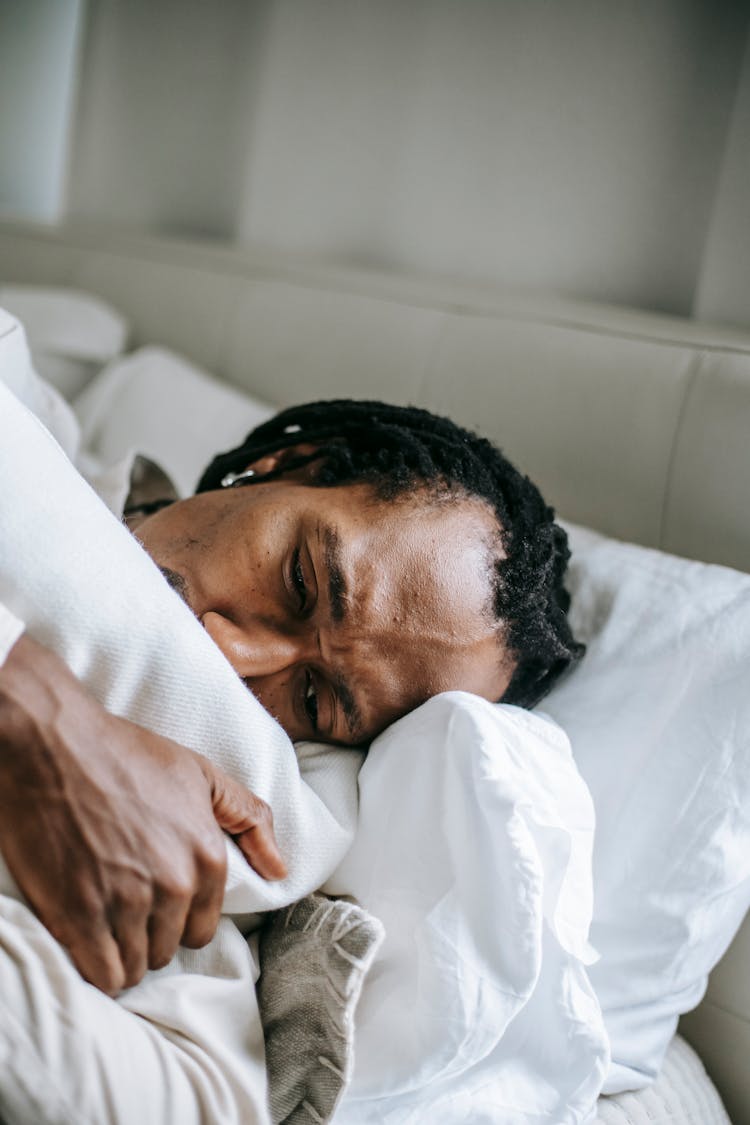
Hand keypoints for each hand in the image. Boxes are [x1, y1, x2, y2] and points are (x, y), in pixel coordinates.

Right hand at [0, 632, 285, 994]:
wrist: (53, 744)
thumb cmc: (126, 753)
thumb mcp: (201, 773)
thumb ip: (249, 817)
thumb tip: (280, 869)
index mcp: (206, 856)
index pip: (203, 927)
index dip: (178, 919)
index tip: (155, 903)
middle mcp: (174, 886)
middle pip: (168, 948)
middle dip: (148, 935)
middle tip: (123, 908)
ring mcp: (126, 904)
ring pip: (135, 966)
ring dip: (120, 953)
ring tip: (102, 924)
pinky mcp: (79, 917)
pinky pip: (102, 975)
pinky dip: (96, 968)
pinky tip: (85, 942)